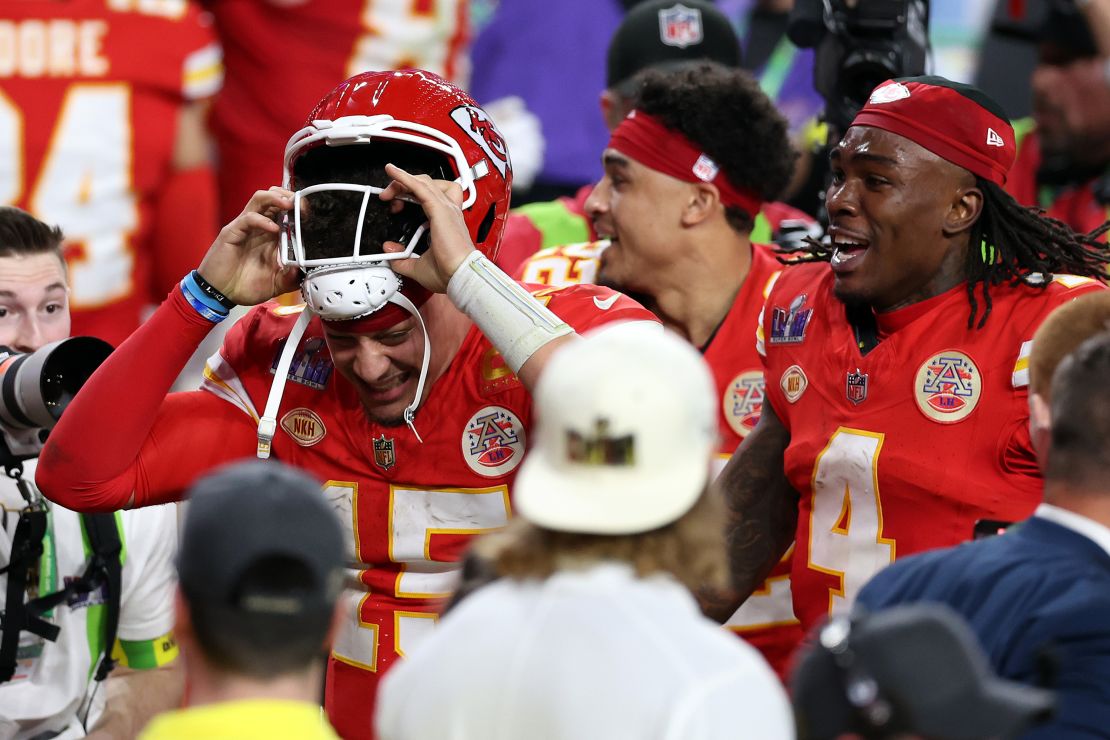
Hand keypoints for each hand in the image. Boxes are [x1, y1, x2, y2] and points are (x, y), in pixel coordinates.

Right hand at [197, 187, 301, 305]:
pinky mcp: (232, 232)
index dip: (298, 207)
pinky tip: (274, 229)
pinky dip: (262, 220)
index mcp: (271, 235)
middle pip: (273, 197)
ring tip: (290, 205)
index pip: (285, 210)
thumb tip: (305, 271)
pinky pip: (248, 218)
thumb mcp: (276, 284)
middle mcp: (259, 227)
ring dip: (276, 198)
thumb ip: (291, 278)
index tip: (310, 213)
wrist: (220, 294)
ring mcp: (245, 228)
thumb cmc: (245, 285)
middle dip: (290, 196)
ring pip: (260, 199)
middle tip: (302, 205)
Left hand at [378, 163, 476, 292]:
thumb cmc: (449, 273)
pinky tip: (393, 172)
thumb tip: (389, 251)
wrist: (461, 276)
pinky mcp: (440, 209)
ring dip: (403, 181)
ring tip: (389, 189)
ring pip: (424, 181)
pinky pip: (420, 187)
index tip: (396, 207)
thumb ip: (402, 259)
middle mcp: (448, 211)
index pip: (429, 196)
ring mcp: (446, 208)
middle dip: (405, 186)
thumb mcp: (418, 266)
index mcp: (446, 222)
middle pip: (426, 184)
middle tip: (389, 198)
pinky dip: (405, 178)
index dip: (411, 196)